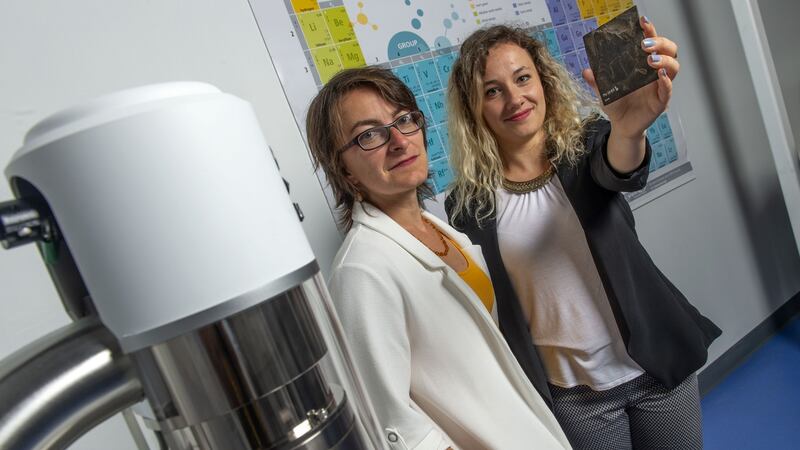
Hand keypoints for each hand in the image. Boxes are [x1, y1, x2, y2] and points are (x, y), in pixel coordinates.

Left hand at [582, 15, 679, 139]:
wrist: (621, 125)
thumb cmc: (616, 104)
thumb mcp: (603, 90)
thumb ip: (596, 80)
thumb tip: (587, 70)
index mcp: (643, 65)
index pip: (652, 44)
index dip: (650, 31)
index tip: (642, 22)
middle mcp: (655, 72)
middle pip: (670, 50)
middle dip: (660, 43)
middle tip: (645, 44)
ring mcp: (660, 86)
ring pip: (673, 67)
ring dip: (664, 59)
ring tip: (650, 59)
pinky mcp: (661, 101)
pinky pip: (668, 90)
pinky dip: (666, 81)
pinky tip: (660, 75)